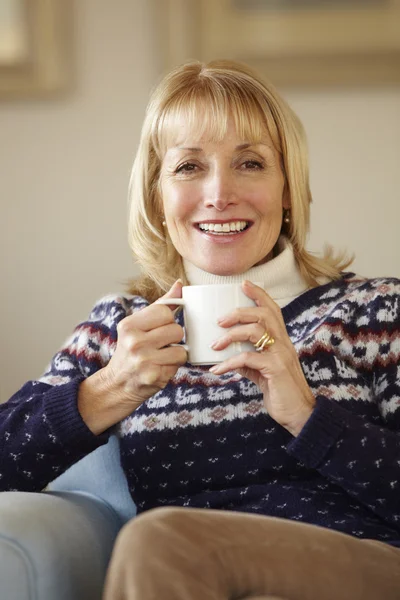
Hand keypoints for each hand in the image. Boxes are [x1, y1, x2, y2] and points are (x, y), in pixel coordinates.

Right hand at [101, 279, 186, 410]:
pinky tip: (160, 368)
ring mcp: (145, 361)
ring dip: (176, 354)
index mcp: (129, 325)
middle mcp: (135, 342)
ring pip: (182, 349)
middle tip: (160, 345)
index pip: (165, 311)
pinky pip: (178, 365)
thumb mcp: (138, 325)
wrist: (118, 383)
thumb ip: (161, 305)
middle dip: (173, 338)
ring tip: (161, 357)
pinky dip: (173, 367)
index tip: (159, 327)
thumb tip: (180, 284)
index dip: (168, 320)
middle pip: (177, 330)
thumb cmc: (131, 350)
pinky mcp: (155, 377)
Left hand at [209, 281, 314, 435]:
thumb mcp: (262, 372)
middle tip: (219, 320)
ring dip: (231, 335)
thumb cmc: (281, 391)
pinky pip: (248, 359)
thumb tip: (228, 356)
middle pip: (263, 315)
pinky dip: (229, 363)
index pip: (272, 309)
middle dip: (239, 313)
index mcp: (281, 340)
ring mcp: (280, 355)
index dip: (259, 295)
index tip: (243, 285)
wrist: (299, 414)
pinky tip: (217, 370)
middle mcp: (283, 343)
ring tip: (215, 345)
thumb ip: (248, 360)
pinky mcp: (275, 369)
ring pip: (255, 331)